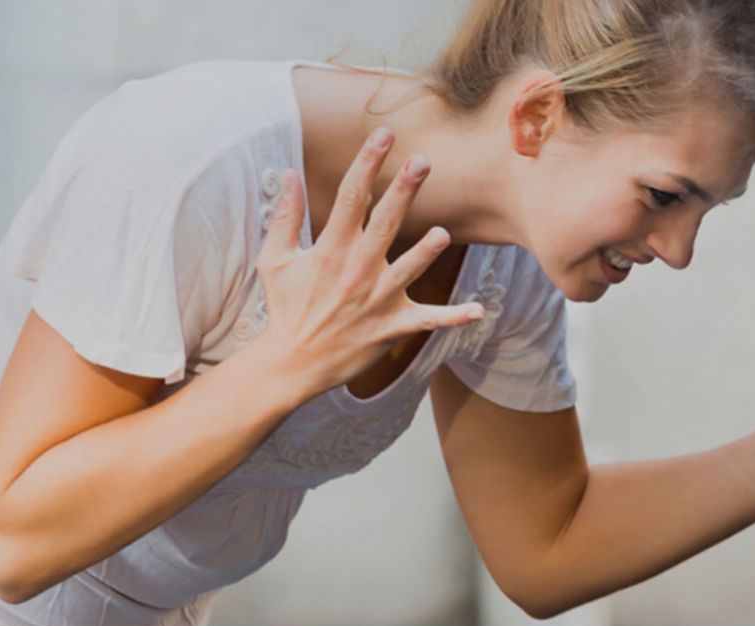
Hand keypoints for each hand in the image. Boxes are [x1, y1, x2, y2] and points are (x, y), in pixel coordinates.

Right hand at [254, 127, 484, 396]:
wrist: (292, 361)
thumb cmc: (285, 306)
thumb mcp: (275, 260)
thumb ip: (286, 216)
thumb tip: (288, 174)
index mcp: (330, 249)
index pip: (351, 198)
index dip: (367, 163)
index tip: (383, 135)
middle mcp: (356, 270)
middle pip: (385, 224)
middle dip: (403, 191)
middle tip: (422, 161)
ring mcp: (376, 299)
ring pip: (408, 270)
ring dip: (426, 253)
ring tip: (441, 233)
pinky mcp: (391, 326)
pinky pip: (427, 320)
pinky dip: (453, 317)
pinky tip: (479, 310)